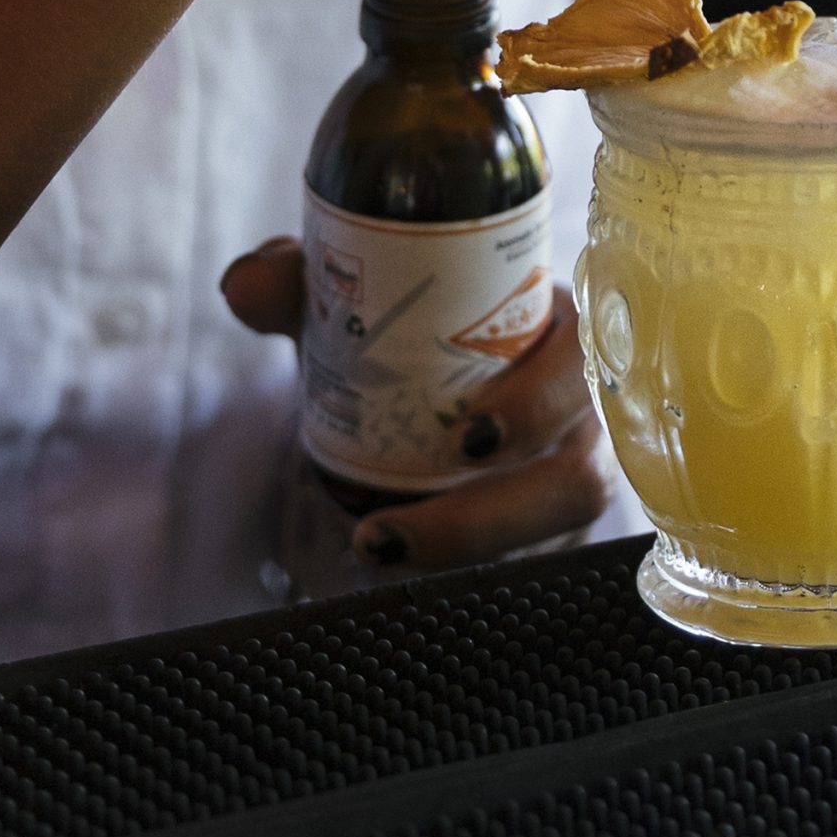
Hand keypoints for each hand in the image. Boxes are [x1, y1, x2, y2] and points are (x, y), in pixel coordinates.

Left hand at [222, 241, 613, 568]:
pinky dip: (463, 555)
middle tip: (394, 526)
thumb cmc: (420, 321)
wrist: (425, 368)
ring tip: (380, 544)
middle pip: (582, 473)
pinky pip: (536, 548)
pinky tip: (393, 554)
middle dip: (501, 512)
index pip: (588, 363)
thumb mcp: (363, 300)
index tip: (470, 437)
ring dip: (474, 542)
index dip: (544, 403)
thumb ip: (298, 281)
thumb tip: (247, 284)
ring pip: (560, 523)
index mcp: (563, 328)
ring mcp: (576, 466)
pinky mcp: (554, 516)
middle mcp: (587, 405)